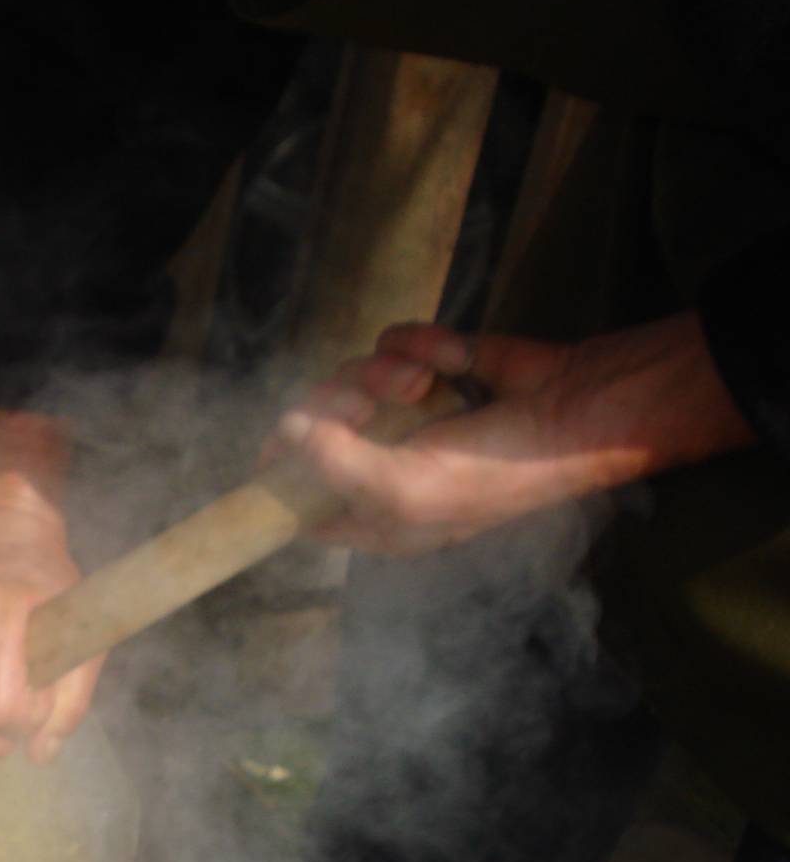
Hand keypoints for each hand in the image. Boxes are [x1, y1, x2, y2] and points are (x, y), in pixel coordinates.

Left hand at [269, 315, 755, 554]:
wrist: (582, 408)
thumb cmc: (498, 470)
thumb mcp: (410, 489)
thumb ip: (336, 470)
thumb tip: (289, 438)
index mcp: (372, 517)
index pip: (292, 500)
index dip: (280, 468)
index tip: (292, 436)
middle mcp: (379, 468)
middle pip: (310, 427)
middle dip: (338, 402)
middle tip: (370, 401)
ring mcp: (401, 418)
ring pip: (347, 378)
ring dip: (384, 371)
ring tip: (423, 383)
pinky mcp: (425, 369)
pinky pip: (391, 344)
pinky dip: (422, 346)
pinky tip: (455, 360)